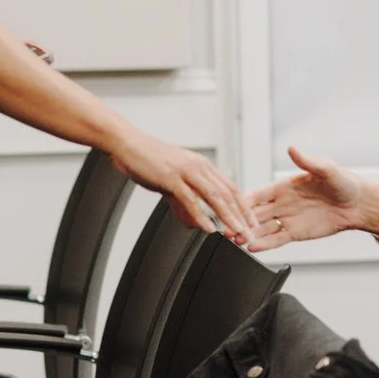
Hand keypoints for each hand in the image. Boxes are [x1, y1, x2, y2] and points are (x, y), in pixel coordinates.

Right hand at [106, 129, 255, 241]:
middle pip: (227, 193)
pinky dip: (200, 215)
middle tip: (250, 233)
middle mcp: (198, 166)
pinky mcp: (170, 177)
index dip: (243, 206)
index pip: (230, 187)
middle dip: (241, 215)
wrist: (128, 144)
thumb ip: (185, 201)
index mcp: (202, 165)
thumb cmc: (148, 160)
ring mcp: (185, 171)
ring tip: (236, 232)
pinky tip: (208, 227)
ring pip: (214, 196)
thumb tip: (194, 221)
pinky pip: (190, 199)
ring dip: (227, 216)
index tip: (251, 222)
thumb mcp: (173, 180)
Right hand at [243, 147, 378, 251]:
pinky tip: (252, 248)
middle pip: (255, 213)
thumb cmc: (344, 183)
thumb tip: (292, 149)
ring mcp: (288, 219)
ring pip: (262, 228)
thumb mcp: (326, 169)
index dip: (244, 200)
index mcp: (284, 186)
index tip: (232, 205)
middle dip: (240, 220)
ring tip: (236, 240)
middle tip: (227, 227)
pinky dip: (264, 244)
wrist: (358, 204)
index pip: (258, 194)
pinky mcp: (296, 233)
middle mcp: (282, 203)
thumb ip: (307, 161)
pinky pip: (276, 239)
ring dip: (248, 234)